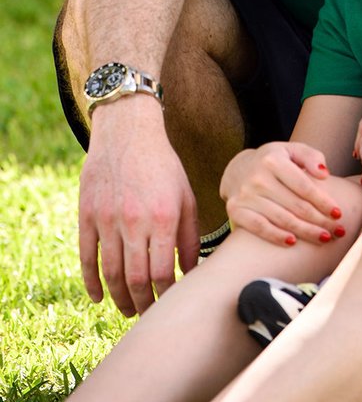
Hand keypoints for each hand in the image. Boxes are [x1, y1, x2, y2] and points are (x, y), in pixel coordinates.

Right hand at [78, 100, 198, 316]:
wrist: (128, 132)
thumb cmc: (163, 166)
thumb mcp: (186, 196)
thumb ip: (189, 236)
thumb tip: (190, 272)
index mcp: (163, 217)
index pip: (163, 272)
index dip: (165, 294)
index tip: (169, 303)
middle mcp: (134, 221)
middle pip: (135, 279)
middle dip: (142, 304)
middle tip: (147, 314)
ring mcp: (107, 219)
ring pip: (110, 274)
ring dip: (118, 298)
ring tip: (128, 309)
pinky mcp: (87, 215)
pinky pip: (86, 258)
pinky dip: (91, 282)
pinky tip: (98, 297)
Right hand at [221, 142, 347, 246]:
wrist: (238, 169)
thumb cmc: (274, 160)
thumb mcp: (292, 150)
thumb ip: (310, 156)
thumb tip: (324, 173)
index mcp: (273, 160)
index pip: (303, 185)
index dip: (323, 201)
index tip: (338, 213)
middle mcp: (258, 178)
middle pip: (295, 205)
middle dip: (320, 220)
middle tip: (338, 231)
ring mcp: (246, 195)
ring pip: (281, 219)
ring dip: (306, 232)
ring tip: (324, 238)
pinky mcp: (236, 210)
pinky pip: (260, 228)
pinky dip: (277, 236)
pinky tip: (293, 242)